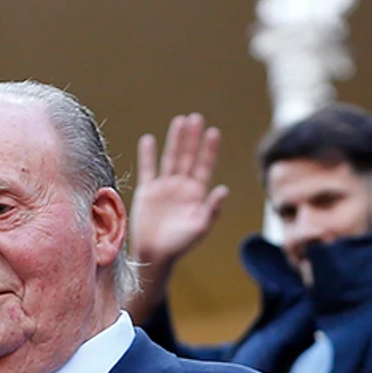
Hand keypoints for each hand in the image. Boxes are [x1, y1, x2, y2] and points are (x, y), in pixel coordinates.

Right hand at [129, 113, 229, 273]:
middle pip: (188, 157)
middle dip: (192, 138)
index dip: (209, 149)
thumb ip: (211, 208)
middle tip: (196, 118)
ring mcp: (164, 187)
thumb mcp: (200, 227)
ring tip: (179, 121)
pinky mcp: (147, 191)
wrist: (154, 255)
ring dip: (175, 141)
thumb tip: (224, 189)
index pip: (205, 166)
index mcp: (197, 194)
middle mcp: (182, 187)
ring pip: (171, 158)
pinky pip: (148, 169)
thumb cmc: (180, 244)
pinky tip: (149, 140)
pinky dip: (148, 155)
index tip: (213, 132)